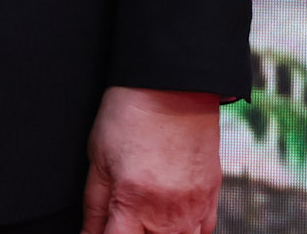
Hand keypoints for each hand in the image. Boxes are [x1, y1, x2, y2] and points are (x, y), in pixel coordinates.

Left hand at [82, 87, 221, 232]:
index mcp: (133, 201)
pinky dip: (185, 232)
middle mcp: (167, 213)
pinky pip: (203, 233)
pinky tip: (169, 222)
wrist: (172, 87)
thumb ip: (94, 205)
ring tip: (143, 219)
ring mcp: (194, 208)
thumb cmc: (130, 115)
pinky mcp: (212, 198)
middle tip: (121, 219)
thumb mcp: (98, 157)